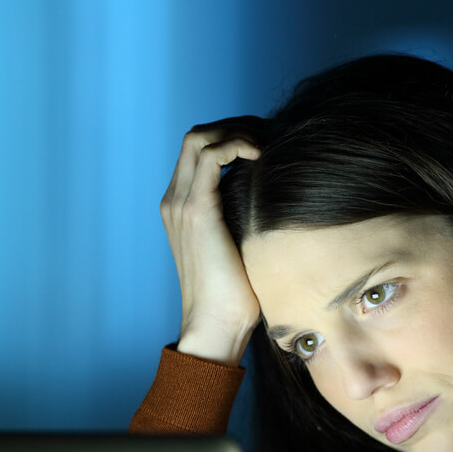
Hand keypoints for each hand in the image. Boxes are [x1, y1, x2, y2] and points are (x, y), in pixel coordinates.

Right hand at [160, 118, 262, 365]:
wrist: (216, 324)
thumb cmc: (236, 295)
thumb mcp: (240, 245)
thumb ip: (245, 215)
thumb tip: (278, 195)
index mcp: (182, 207)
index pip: (199, 150)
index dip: (232, 136)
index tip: (267, 144)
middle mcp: (174, 200)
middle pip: (196, 135)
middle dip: (235, 126)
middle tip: (271, 136)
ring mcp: (180, 204)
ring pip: (199, 137)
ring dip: (237, 131)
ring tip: (268, 145)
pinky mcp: (196, 210)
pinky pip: (211, 154)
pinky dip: (237, 145)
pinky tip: (262, 156)